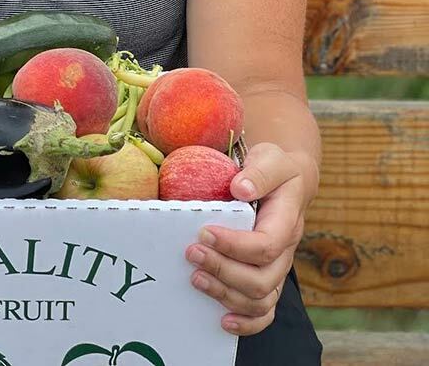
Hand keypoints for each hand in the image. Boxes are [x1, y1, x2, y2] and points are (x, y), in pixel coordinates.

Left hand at [184, 143, 308, 335]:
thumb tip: (240, 188)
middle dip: (224, 270)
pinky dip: (246, 323)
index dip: (235, 245)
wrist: (288, 180)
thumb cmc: (274, 168)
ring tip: (196, 278)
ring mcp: (278, 268)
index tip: (205, 232)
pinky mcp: (268, 278)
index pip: (266, 245)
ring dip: (226, 294)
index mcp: (286, 221)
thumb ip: (259, 171)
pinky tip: (222, 320)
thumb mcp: (271, 158)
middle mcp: (285, 251)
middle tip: (192, 253)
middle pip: (262, 279)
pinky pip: (265, 312)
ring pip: (261, 300)